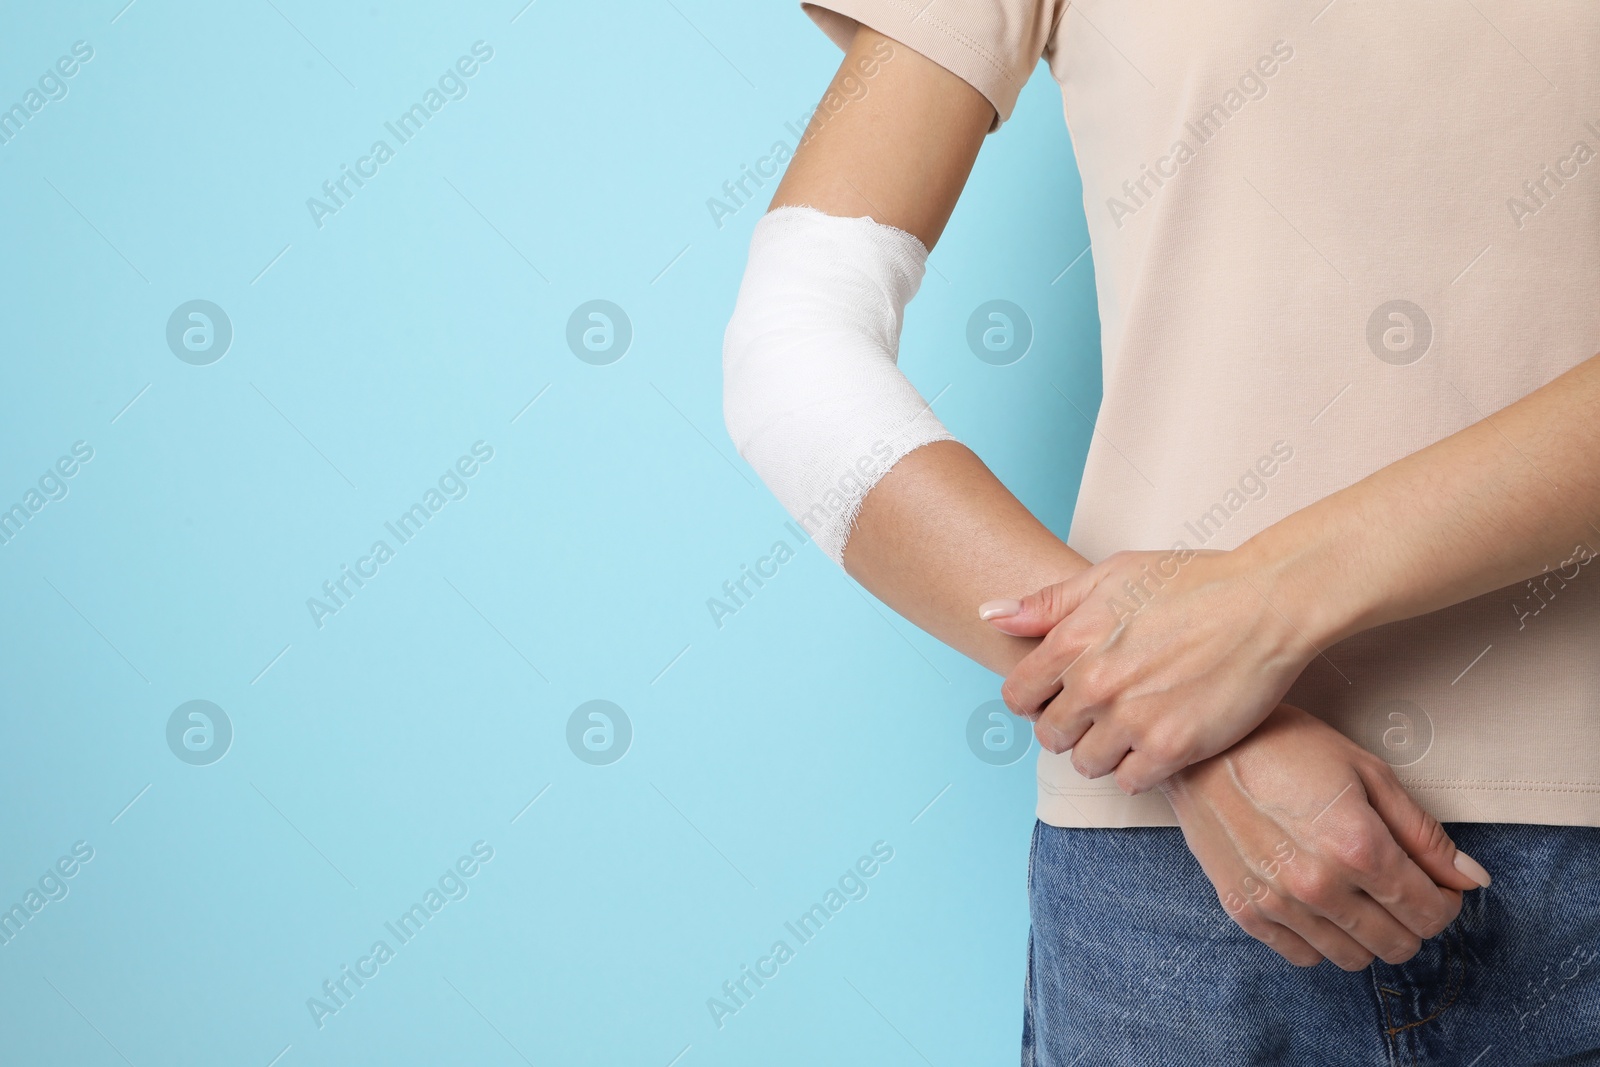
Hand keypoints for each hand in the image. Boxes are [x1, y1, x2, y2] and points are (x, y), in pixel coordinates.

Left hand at [981, 547, 1315, 792]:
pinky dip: (1138, 770)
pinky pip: (1129, 782)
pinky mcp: (1171, 748)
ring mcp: (1131, 719)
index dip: (1035, 699)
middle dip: (1069, 727)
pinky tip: (1156, 745)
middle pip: (1050, 736)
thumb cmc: (1193, 582)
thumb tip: (989, 615)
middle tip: (1102, 712)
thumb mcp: (1112, 575)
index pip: (1018, 696)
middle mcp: (1094, 684)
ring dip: (1102, 752)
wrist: (1266, 604)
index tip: (1058, 696)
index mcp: (1072, 640)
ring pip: (1086, 763)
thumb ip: (1047, 603)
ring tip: (1130, 729)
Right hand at [1163, 704, 1490, 969]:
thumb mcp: (1366, 772)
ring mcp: (1278, 903)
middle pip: (1397, 943)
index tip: (1436, 886)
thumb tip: (1471, 878)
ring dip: (1369, 934)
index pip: (1429, 911)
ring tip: (1359, 895)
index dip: (1444, 902)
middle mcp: (1320, 885)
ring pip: (1353, 957)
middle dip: (1412, 921)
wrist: (1200, 747)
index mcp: (1358, 847)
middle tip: (1400, 889)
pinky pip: (1303, 956)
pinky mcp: (1245, 910)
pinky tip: (1319, 903)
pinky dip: (1322, 939)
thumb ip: (1423, 833)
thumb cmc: (1283, 745)